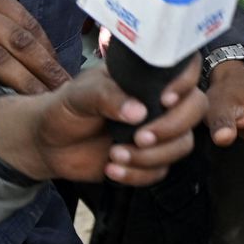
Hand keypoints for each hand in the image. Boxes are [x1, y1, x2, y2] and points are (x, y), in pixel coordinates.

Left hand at [0, 56, 206, 184]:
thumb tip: (139, 112)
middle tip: (140, 137)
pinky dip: (137, 174)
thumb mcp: (80, 95)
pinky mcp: (151, 160)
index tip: (164, 99)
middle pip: (197, 109)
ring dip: (151, 156)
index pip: (187, 70)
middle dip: (172, 127)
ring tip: (114, 156)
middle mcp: (161, 102)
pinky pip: (162, 171)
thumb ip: (108, 96)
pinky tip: (110, 169)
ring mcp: (160, 131)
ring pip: (183, 144)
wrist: (47, 144)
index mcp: (148, 77)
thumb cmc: (65, 109)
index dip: (185, 83)